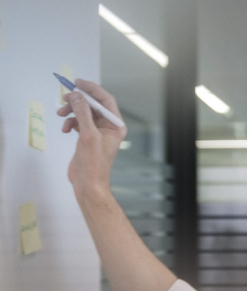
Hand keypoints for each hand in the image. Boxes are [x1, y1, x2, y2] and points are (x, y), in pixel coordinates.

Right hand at [57, 79, 126, 196]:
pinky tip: (65, 129)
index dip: (92, 89)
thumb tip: (76, 95)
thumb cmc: (93, 163)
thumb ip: (83, 113)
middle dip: (78, 101)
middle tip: (64, 98)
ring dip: (71, 111)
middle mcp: (109, 127)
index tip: (77, 83)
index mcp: (116, 126)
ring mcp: (98, 132)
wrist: (88, 183)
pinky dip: (70, 122)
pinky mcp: (88, 137)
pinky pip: (79, 122)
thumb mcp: (88, 135)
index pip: (106, 100)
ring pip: (84, 112)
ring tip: (61, 115)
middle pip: (93, 105)